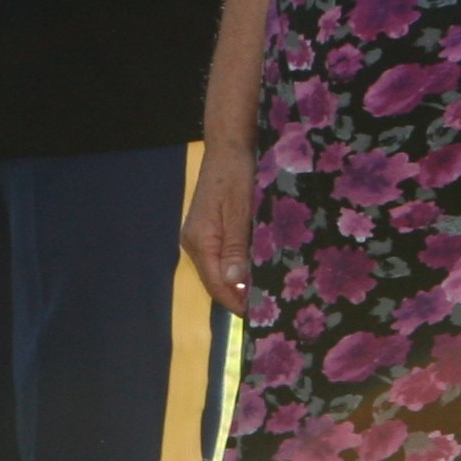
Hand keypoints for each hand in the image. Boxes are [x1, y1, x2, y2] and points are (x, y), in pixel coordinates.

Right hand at [182, 147, 252, 315]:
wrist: (228, 146)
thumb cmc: (236, 174)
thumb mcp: (240, 210)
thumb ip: (235, 247)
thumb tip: (234, 282)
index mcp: (199, 240)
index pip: (215, 283)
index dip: (235, 301)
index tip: (257, 315)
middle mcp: (194, 242)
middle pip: (215, 279)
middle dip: (237, 295)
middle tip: (266, 308)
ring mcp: (200, 235)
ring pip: (218, 269)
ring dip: (238, 282)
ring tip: (264, 293)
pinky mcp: (208, 229)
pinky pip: (221, 255)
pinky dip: (237, 266)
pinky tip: (255, 270)